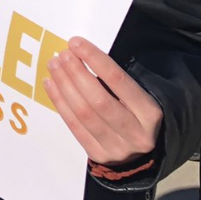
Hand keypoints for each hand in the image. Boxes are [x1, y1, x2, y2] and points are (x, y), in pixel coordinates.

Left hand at [43, 37, 162, 168]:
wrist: (142, 155)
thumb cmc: (138, 115)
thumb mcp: (140, 97)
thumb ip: (117, 81)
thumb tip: (83, 55)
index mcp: (150, 113)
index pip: (119, 81)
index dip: (95, 59)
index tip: (76, 43)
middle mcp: (136, 133)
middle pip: (98, 99)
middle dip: (76, 73)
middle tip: (62, 54)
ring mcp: (117, 148)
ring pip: (83, 114)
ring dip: (64, 86)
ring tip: (53, 65)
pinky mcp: (98, 156)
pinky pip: (74, 127)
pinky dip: (60, 103)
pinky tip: (50, 84)